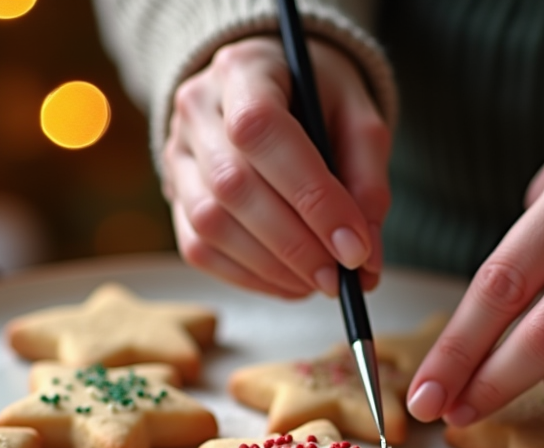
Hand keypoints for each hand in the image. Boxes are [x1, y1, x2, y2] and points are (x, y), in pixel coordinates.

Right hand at [163, 36, 390, 297]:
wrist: (273, 85)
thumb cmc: (318, 98)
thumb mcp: (357, 117)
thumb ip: (368, 180)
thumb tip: (364, 260)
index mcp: (244, 69)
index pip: (262, 131)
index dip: (311, 196)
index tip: (354, 248)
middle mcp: (197, 109)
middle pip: (234, 186)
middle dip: (295, 244)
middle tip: (340, 279)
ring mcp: (178, 154)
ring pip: (211, 225)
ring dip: (272, 267)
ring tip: (320, 281)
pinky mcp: (175, 196)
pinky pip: (201, 249)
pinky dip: (250, 277)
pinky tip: (290, 282)